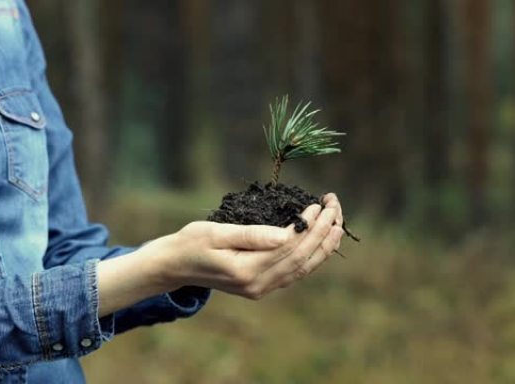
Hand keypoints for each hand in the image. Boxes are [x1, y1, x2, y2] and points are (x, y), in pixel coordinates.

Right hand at [160, 197, 344, 299]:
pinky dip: (313, 256)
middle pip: (301, 258)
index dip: (308, 226)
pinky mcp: (263, 286)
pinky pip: (295, 272)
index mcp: (246, 271)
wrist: (175, 266)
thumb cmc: (192, 242)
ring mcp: (262, 289)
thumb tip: (286, 234)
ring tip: (338, 221)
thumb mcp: (216, 232)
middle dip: (323, 231)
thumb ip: (251, 234)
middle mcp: (258, 285)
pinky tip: (323, 240)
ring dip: (324, 245)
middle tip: (334, 205)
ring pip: (303, 268)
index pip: (289, 247)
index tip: (318, 204)